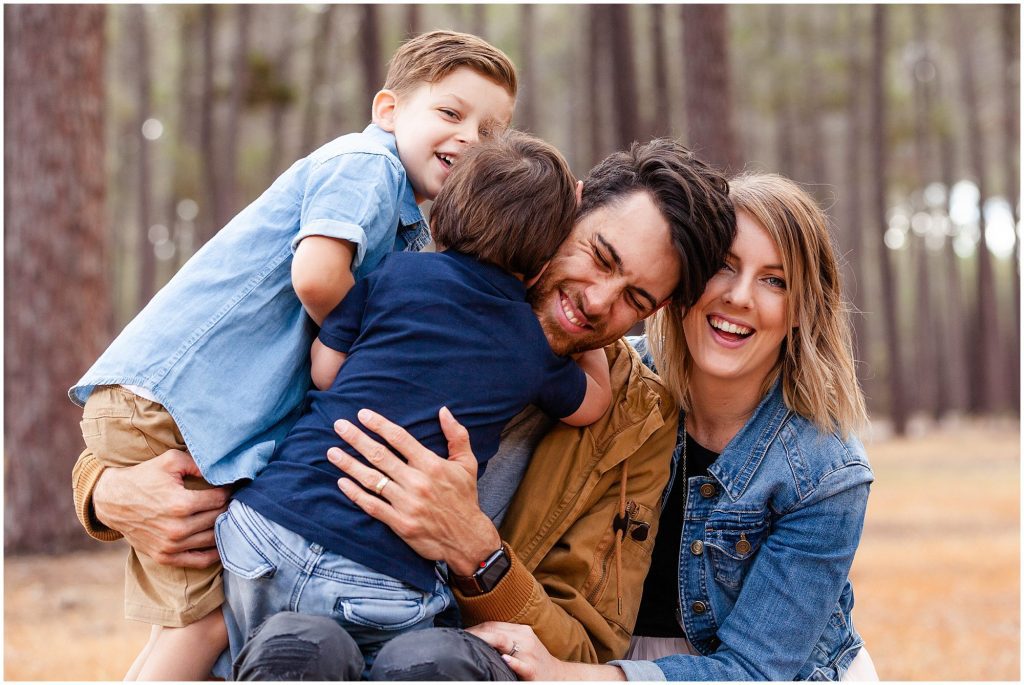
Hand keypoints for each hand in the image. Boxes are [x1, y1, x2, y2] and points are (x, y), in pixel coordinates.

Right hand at [92, 449, 229, 567]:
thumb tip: (222, 471)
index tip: (231, 486)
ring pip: (213, 538)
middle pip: (218, 518)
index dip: (229, 490)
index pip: (220, 499)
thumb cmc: (143, 477)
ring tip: (228, 516)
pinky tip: (222, 542)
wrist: (112, 500)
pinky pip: (199, 561)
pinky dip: (215, 553)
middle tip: (233, 500)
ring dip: (224, 527)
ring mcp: (171, 546)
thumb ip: (198, 463)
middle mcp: (177, 528)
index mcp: (181, 504)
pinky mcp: (164, 556)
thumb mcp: (170, 461)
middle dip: (228, 507)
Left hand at [328, 406, 500, 574]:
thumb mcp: (467, 464)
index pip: (400, 438)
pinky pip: (372, 506)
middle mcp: (417, 482)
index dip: (379, 424)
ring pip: (372, 480)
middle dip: (356, 439)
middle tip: (338, 426)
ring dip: (349, 464)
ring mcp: (407, 504)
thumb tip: (444, 411)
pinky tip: (342, 482)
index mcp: (432, 465)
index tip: (362, 414)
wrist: (467, 539)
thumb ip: (457, 435)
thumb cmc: (465, 498)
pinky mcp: (400, 523)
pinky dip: (355, 494)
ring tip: (332, 452)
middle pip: (380, 456)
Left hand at [467, 622, 569, 680]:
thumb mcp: (521, 644)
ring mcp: (529, 654)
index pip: (492, 625)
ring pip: (506, 643)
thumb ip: (503, 639)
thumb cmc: (534, 660)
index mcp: (520, 631)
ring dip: (488, 642)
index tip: (460, 633)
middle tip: (459, 638)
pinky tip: (503, 659)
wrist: (557, 675)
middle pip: (496, 631)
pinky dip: (512, 661)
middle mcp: (525, 639)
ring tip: (471, 643)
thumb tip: (478, 636)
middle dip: (476, 634)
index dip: (475, 628)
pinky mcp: (533, 670)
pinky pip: (521, 664)